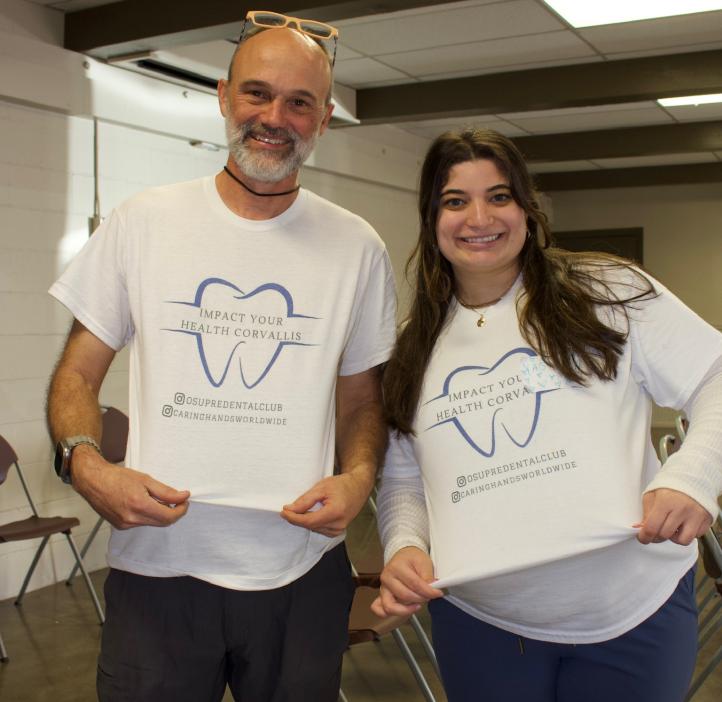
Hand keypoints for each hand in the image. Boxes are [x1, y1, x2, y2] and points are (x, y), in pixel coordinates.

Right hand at [71, 445, 190, 528]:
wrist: (93, 481)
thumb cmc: (117, 477)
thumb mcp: (146, 479)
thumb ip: (166, 491)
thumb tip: (183, 497)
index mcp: (139, 505)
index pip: (169, 517)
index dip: (181, 510)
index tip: (185, 501)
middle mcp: (132, 519)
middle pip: (162, 523)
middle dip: (174, 512)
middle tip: (178, 500)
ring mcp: (125, 524)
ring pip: (152, 523)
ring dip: (161, 514)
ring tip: (160, 499)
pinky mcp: (120, 526)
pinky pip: (141, 523)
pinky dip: (148, 515)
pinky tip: (145, 503)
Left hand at [280, 471, 372, 537]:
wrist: (358, 487)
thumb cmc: (342, 484)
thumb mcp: (322, 487)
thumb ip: (305, 500)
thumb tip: (290, 509)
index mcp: (336, 512)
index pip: (309, 520)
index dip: (294, 518)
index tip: (283, 512)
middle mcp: (338, 524)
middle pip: (310, 525)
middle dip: (297, 518)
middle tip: (288, 509)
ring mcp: (339, 530)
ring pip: (314, 528)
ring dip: (305, 520)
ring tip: (305, 507)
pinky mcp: (337, 531)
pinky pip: (319, 529)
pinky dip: (313, 522)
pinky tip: (313, 513)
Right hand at [370, 546, 443, 617]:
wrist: (404, 555)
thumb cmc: (412, 558)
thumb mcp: (424, 562)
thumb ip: (428, 577)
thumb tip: (432, 589)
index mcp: (396, 567)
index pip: (414, 584)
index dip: (428, 592)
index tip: (437, 593)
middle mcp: (387, 578)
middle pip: (405, 595)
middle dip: (420, 599)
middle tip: (429, 596)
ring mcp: (383, 588)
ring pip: (390, 606)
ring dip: (406, 609)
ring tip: (417, 605)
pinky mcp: (382, 595)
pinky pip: (379, 609)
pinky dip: (388, 614)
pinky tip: (401, 610)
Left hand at [635, 488, 711, 544]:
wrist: (691, 479)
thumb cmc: (669, 487)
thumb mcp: (652, 495)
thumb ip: (646, 513)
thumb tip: (641, 529)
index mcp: (665, 502)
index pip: (652, 528)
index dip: (644, 537)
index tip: (643, 538)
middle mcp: (682, 510)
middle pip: (665, 535)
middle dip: (657, 536)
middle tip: (656, 530)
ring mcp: (696, 516)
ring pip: (682, 540)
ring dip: (674, 538)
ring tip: (672, 528)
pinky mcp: (706, 520)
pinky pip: (696, 536)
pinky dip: (688, 534)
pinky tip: (683, 525)